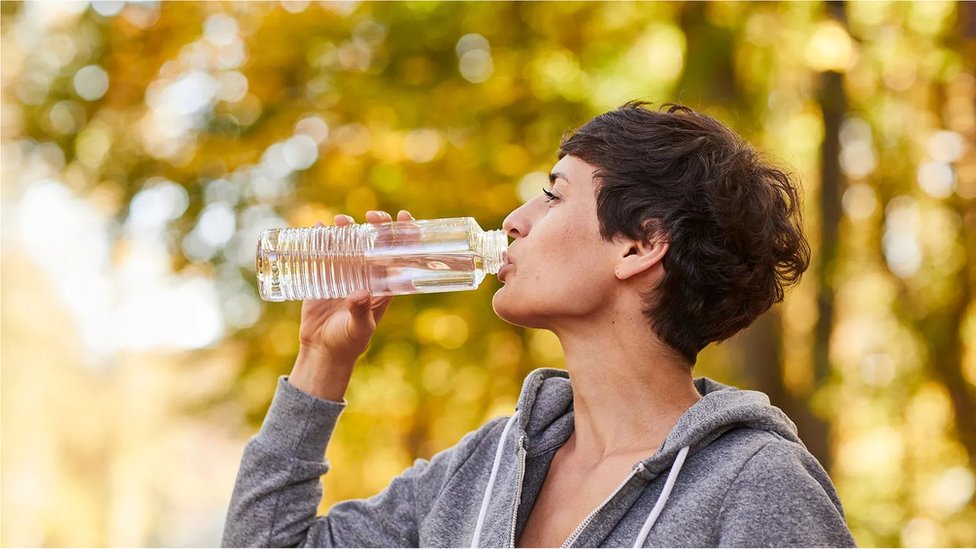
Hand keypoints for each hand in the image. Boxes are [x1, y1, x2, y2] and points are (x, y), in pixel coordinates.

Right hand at [289, 209, 413, 399]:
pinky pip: (325, 251)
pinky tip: (318, 229)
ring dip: (348, 227)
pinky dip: (322, 238)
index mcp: (384, 284)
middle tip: (371, 216)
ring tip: (341, 221)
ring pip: (351, 242)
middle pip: (377, 242)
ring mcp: (346, 273)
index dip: (405, 234)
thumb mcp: (359, 328)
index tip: (402, 217)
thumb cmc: (349, 342)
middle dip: (377, 224)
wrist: (324, 351)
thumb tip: (360, 293)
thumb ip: (360, 311)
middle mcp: (368, 274)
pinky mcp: (324, 275)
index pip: (400, 254)